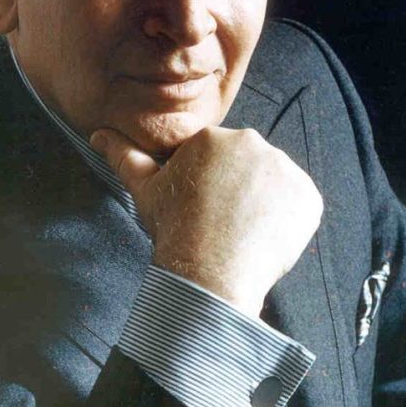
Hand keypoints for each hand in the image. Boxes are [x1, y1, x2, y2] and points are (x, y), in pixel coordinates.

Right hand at [90, 126, 322, 317]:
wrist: (210, 271)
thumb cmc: (174, 230)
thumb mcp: (144, 190)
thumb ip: (124, 156)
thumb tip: (97, 134)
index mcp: (214, 137)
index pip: (217, 158)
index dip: (209, 187)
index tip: (202, 211)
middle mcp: (252, 142)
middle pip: (247, 166)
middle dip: (237, 190)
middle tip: (221, 223)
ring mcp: (284, 168)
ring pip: (273, 183)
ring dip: (263, 202)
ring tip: (242, 233)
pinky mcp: (308, 196)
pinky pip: (298, 204)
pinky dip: (286, 219)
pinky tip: (264, 238)